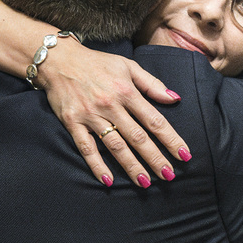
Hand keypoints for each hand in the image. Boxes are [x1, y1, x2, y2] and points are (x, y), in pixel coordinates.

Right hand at [34, 44, 190, 187]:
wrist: (59, 60)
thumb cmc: (97, 63)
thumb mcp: (127, 66)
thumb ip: (152, 83)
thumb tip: (175, 99)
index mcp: (127, 91)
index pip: (154, 120)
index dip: (171, 139)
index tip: (184, 155)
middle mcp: (111, 105)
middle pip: (138, 137)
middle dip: (155, 158)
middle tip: (168, 175)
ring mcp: (91, 115)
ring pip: (115, 145)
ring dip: (131, 165)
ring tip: (145, 182)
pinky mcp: (73, 123)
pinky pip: (86, 148)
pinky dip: (97, 165)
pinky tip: (108, 180)